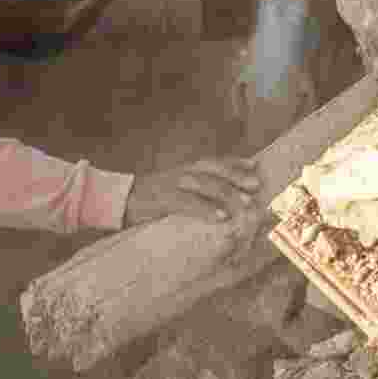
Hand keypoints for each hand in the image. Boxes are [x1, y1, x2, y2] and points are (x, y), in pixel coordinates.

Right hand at [122, 156, 260, 227]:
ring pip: (204, 183)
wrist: (121, 201)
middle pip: (213, 169)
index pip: (214, 161)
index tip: (256, 165)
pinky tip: (221, 217)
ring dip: (227, 192)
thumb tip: (225, 202)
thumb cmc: (153, 199)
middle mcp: (181, 172)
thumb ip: (197, 191)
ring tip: (245, 203)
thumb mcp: (176, 189)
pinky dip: (206, 209)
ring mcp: (172, 184)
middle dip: (236, 176)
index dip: (235, 162)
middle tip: (256, 185)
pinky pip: (188, 202)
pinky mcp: (163, 199)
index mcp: (185, 169)